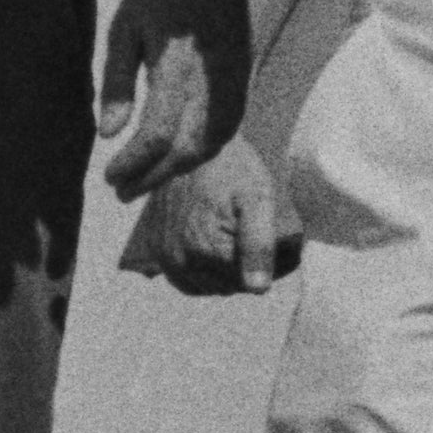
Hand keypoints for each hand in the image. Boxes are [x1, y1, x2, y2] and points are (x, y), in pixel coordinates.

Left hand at [94, 0, 255, 195]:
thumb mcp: (123, 29)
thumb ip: (116, 84)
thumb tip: (108, 134)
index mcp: (176, 65)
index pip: (158, 133)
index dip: (134, 162)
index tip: (109, 175)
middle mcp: (211, 80)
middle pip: (188, 149)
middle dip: (154, 177)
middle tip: (122, 190)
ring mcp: (234, 82)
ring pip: (212, 144)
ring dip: (179, 169)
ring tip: (147, 180)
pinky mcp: (243, 80)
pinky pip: (227, 129)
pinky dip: (202, 151)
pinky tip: (179, 157)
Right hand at [120, 136, 300, 291]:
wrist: (192, 142)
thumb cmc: (233, 169)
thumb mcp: (257, 200)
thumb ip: (259, 245)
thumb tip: (258, 290)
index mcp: (203, 250)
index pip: (249, 283)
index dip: (270, 264)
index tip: (277, 238)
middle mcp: (177, 259)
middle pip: (227, 285)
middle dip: (247, 267)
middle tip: (256, 232)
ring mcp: (163, 255)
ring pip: (207, 284)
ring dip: (224, 271)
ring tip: (235, 236)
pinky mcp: (155, 248)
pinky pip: (185, 277)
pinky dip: (203, 270)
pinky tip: (215, 247)